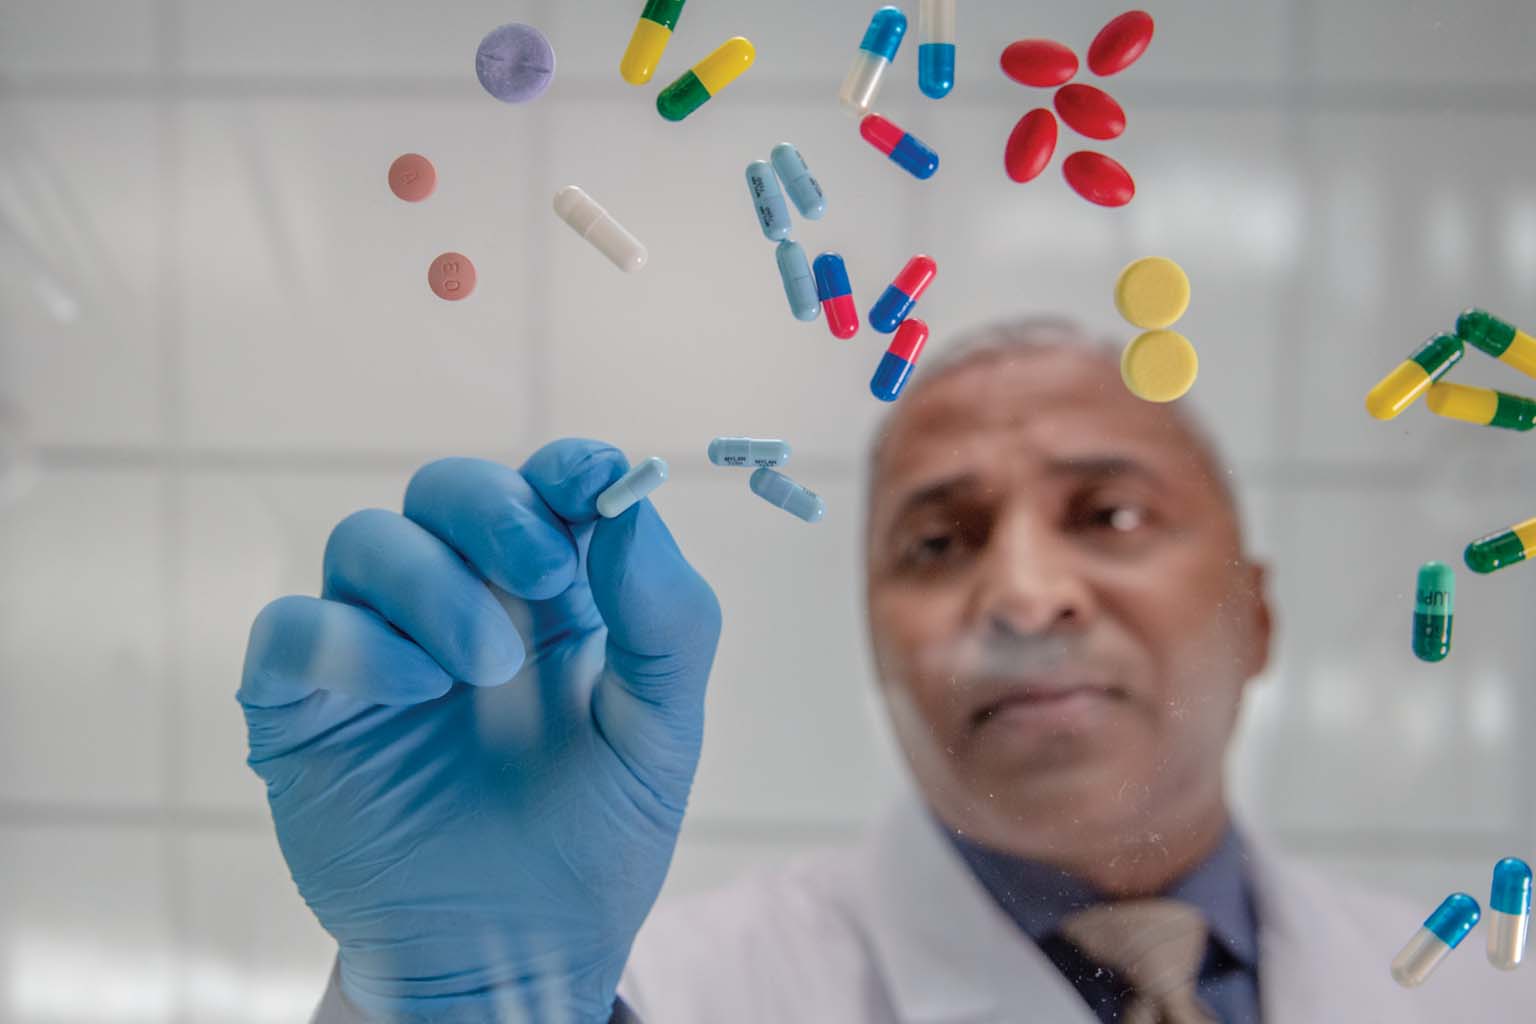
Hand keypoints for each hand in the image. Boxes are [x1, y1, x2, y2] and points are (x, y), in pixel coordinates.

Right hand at [238, 440, 720, 1021]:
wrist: (514, 956)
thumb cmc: (593, 840)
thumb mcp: (660, 737)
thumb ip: (666, 622)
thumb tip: (634, 509)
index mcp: (550, 597)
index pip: (546, 488)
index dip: (565, 467)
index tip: (594, 478)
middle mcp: (458, 602)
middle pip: (447, 490)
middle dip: (494, 510)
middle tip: (543, 572)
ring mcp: (376, 647)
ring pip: (367, 541)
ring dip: (433, 586)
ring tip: (486, 667)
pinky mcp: (304, 705)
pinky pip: (295, 628)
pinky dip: (351, 641)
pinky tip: (415, 690)